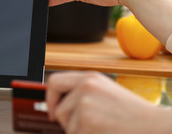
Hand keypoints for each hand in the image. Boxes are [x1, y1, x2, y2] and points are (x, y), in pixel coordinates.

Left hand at [46, 71, 171, 133]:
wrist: (155, 126)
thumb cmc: (132, 113)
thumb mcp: (106, 92)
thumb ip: (83, 92)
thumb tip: (57, 104)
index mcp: (90, 77)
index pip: (54, 82)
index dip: (49, 99)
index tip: (53, 111)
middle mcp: (85, 86)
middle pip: (59, 110)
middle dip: (68, 123)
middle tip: (89, 126)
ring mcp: (86, 103)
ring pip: (66, 126)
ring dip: (79, 131)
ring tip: (101, 128)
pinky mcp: (87, 121)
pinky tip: (104, 133)